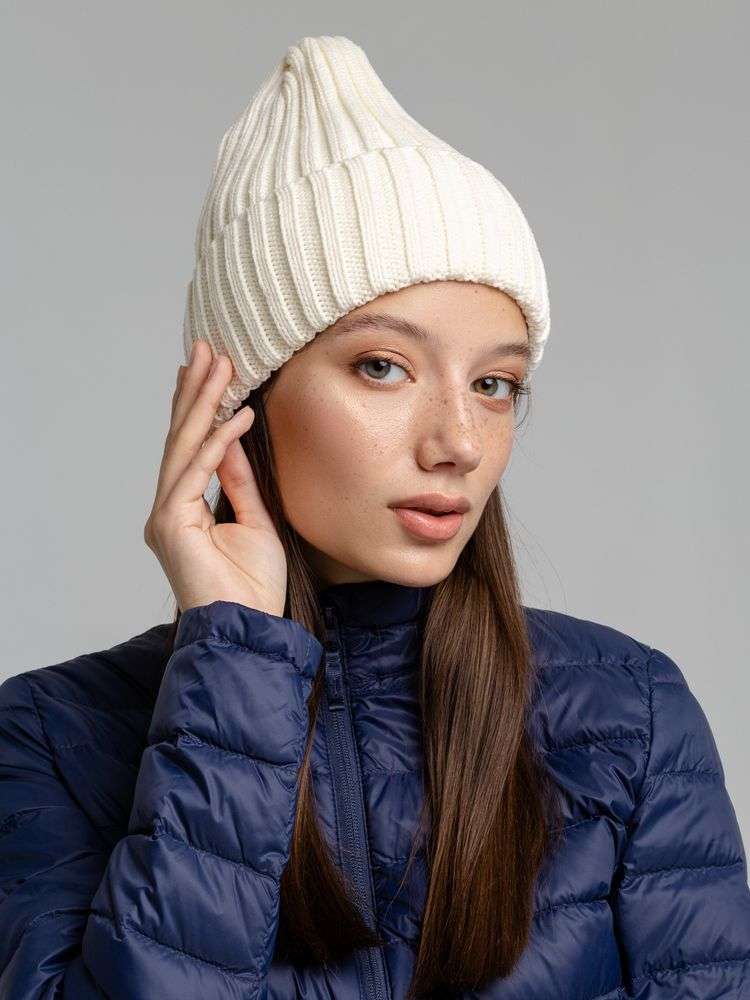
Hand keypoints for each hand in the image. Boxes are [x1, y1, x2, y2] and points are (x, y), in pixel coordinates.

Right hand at [144, 340, 287, 616]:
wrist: (249, 628)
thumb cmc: (254, 586)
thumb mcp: (257, 520)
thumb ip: (240, 481)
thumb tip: (235, 438)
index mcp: (185, 508)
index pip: (191, 448)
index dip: (200, 407)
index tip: (212, 369)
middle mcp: (169, 508)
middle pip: (182, 438)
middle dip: (196, 391)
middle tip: (207, 348)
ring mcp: (166, 515)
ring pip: (184, 446)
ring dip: (204, 402)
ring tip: (219, 364)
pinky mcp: (171, 523)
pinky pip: (196, 470)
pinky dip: (218, 441)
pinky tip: (237, 415)